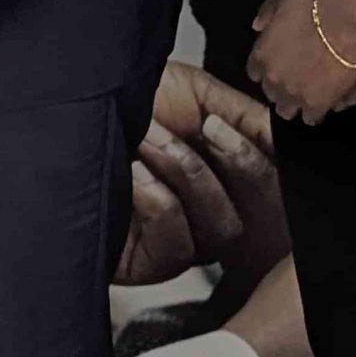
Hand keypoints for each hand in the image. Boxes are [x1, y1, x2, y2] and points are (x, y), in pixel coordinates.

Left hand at [117, 62, 286, 287]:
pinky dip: (159, 201)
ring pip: (222, 229)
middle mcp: (209, 211)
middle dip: (239, 164)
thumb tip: (288, 137)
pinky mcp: (148, 262)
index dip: (266, 162)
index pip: (272, 187)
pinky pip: (177, 244)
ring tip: (149, 137)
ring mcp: (182, 240)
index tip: (240, 126)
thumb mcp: (196, 93)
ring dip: (187, 173)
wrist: (67, 109)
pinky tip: (134, 172)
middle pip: (260, 214)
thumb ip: (248, 116)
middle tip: (208, 126)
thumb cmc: (126, 100)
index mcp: (226, 173)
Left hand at [247, 0, 355, 124]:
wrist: (345, 21)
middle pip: (271, 93)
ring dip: (295, 103)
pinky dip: (315, 112)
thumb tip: (256, 27)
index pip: (255, 72)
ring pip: (287, 110)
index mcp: (260, 55)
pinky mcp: (315, 104)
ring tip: (308, 95)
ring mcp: (293, 94)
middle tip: (296, 79)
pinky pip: (310, 118)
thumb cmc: (314, 5)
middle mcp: (272, 79)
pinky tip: (323, 102)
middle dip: (281, 87)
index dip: (268, 69)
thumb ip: (266, 12)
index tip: (280, 65)